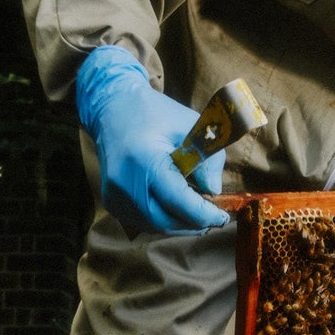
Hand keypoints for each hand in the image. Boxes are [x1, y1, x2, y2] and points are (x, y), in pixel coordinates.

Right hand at [75, 46, 229, 234]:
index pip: (177, 200)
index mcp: (144, 160)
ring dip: (179, 225)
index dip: (203, 214)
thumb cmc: (156, 114)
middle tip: (214, 218)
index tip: (223, 217)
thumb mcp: (191, 126)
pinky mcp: (110, 201)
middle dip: (193, 224)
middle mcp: (124, 183)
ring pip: (153, 225)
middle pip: (164, 220)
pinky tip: (176, 210)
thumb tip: (213, 192)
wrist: (113, 109)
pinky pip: (142, 221)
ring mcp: (113, 195)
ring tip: (198, 215)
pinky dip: (163, 220)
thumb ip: (208, 159)